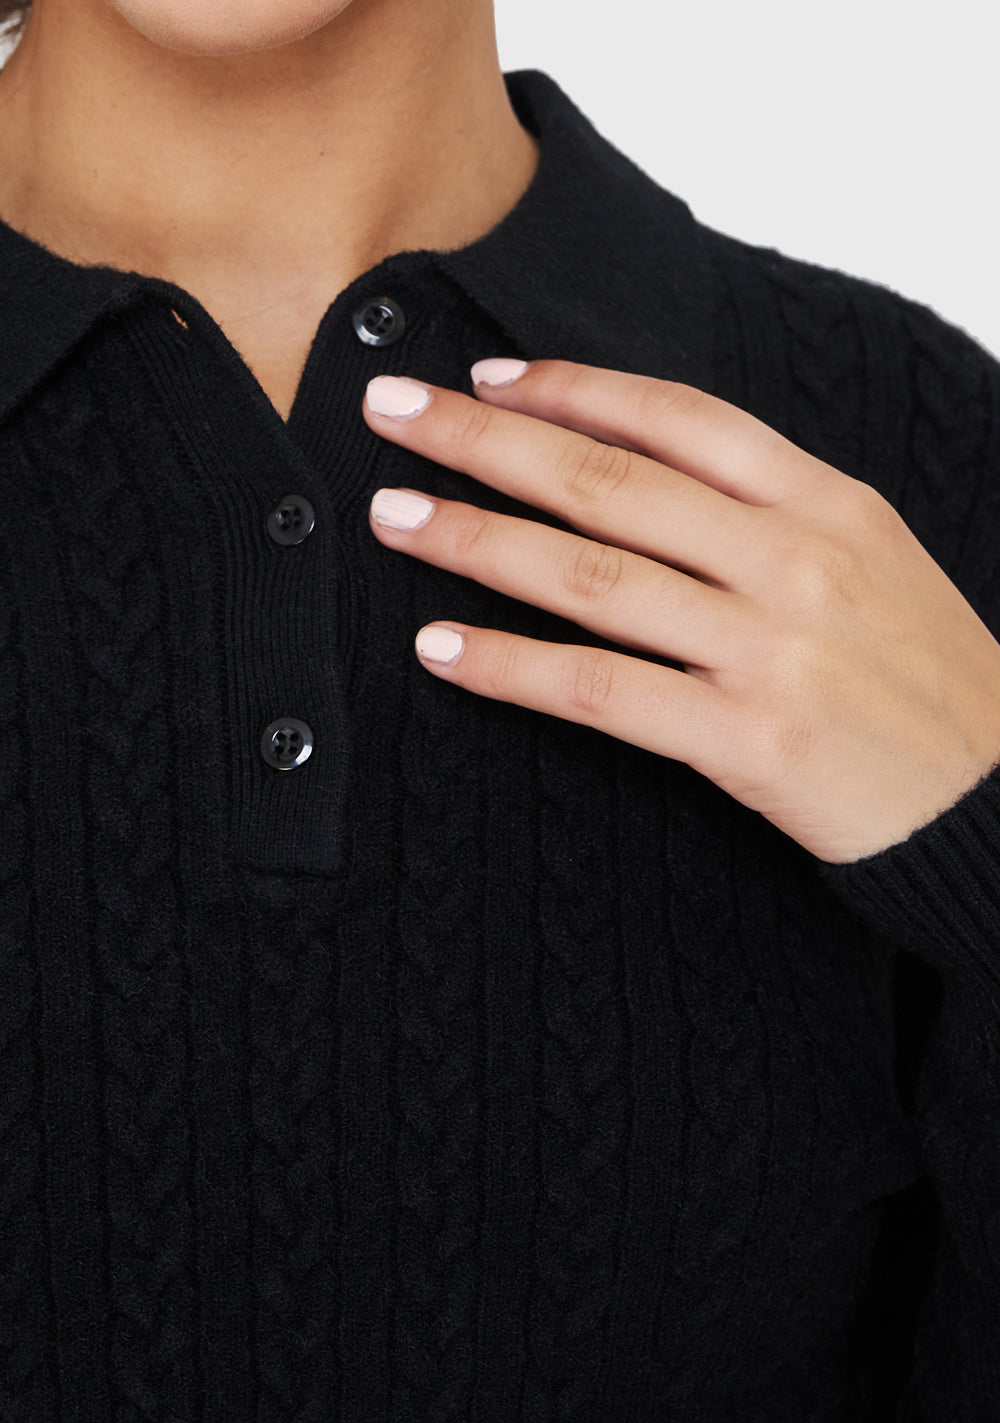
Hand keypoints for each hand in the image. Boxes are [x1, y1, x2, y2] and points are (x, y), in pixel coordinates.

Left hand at [361, 359, 999, 863]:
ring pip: (593, 575)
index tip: (489, 376)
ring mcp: (773, 648)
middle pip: (610, 480)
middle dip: (487, 440)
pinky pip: (602, 691)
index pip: (679, 417)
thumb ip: (770, 512)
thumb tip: (646, 473)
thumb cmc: (925, 681)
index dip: (573, 388)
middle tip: (394, 412)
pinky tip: (443, 648)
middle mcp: (795, 558)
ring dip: (476, 540)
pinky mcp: (751, 739)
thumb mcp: (871, 561)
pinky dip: (513, 666)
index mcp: (827, 501)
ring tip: (393, 518)